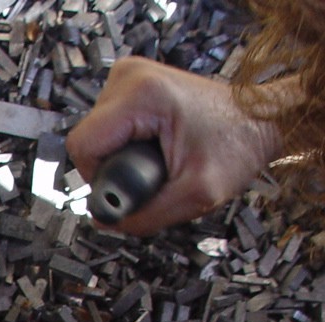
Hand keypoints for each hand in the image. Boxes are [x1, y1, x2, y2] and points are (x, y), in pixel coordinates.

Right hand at [66, 57, 282, 234]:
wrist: (264, 119)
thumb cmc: (239, 145)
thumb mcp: (197, 195)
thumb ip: (146, 216)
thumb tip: (105, 222)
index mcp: (141, 93)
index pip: (82, 147)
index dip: (99, 179)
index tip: (133, 185)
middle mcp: (128, 76)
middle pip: (89, 141)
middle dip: (115, 168)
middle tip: (157, 171)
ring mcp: (129, 76)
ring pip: (97, 136)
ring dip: (122, 157)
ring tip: (161, 157)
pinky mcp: (133, 84)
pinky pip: (110, 128)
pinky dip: (128, 145)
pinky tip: (157, 146)